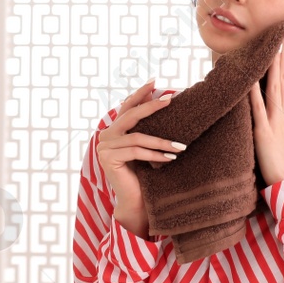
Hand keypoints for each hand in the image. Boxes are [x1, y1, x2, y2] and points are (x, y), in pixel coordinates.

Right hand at [96, 80, 183, 238]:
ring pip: (137, 137)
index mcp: (112, 130)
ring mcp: (103, 147)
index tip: (154, 82)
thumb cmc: (143, 174)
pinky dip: (155, 154)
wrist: (136, 201)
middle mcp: (104, 136)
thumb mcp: (146, 146)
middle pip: (130, 116)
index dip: (139, 94)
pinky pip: (136, 152)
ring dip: (161, 141)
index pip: (126, 107)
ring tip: (180, 146)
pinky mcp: (107, 159)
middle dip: (152, 107)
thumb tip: (161, 99)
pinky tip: (170, 158)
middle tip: (170, 100)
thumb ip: (146, 128)